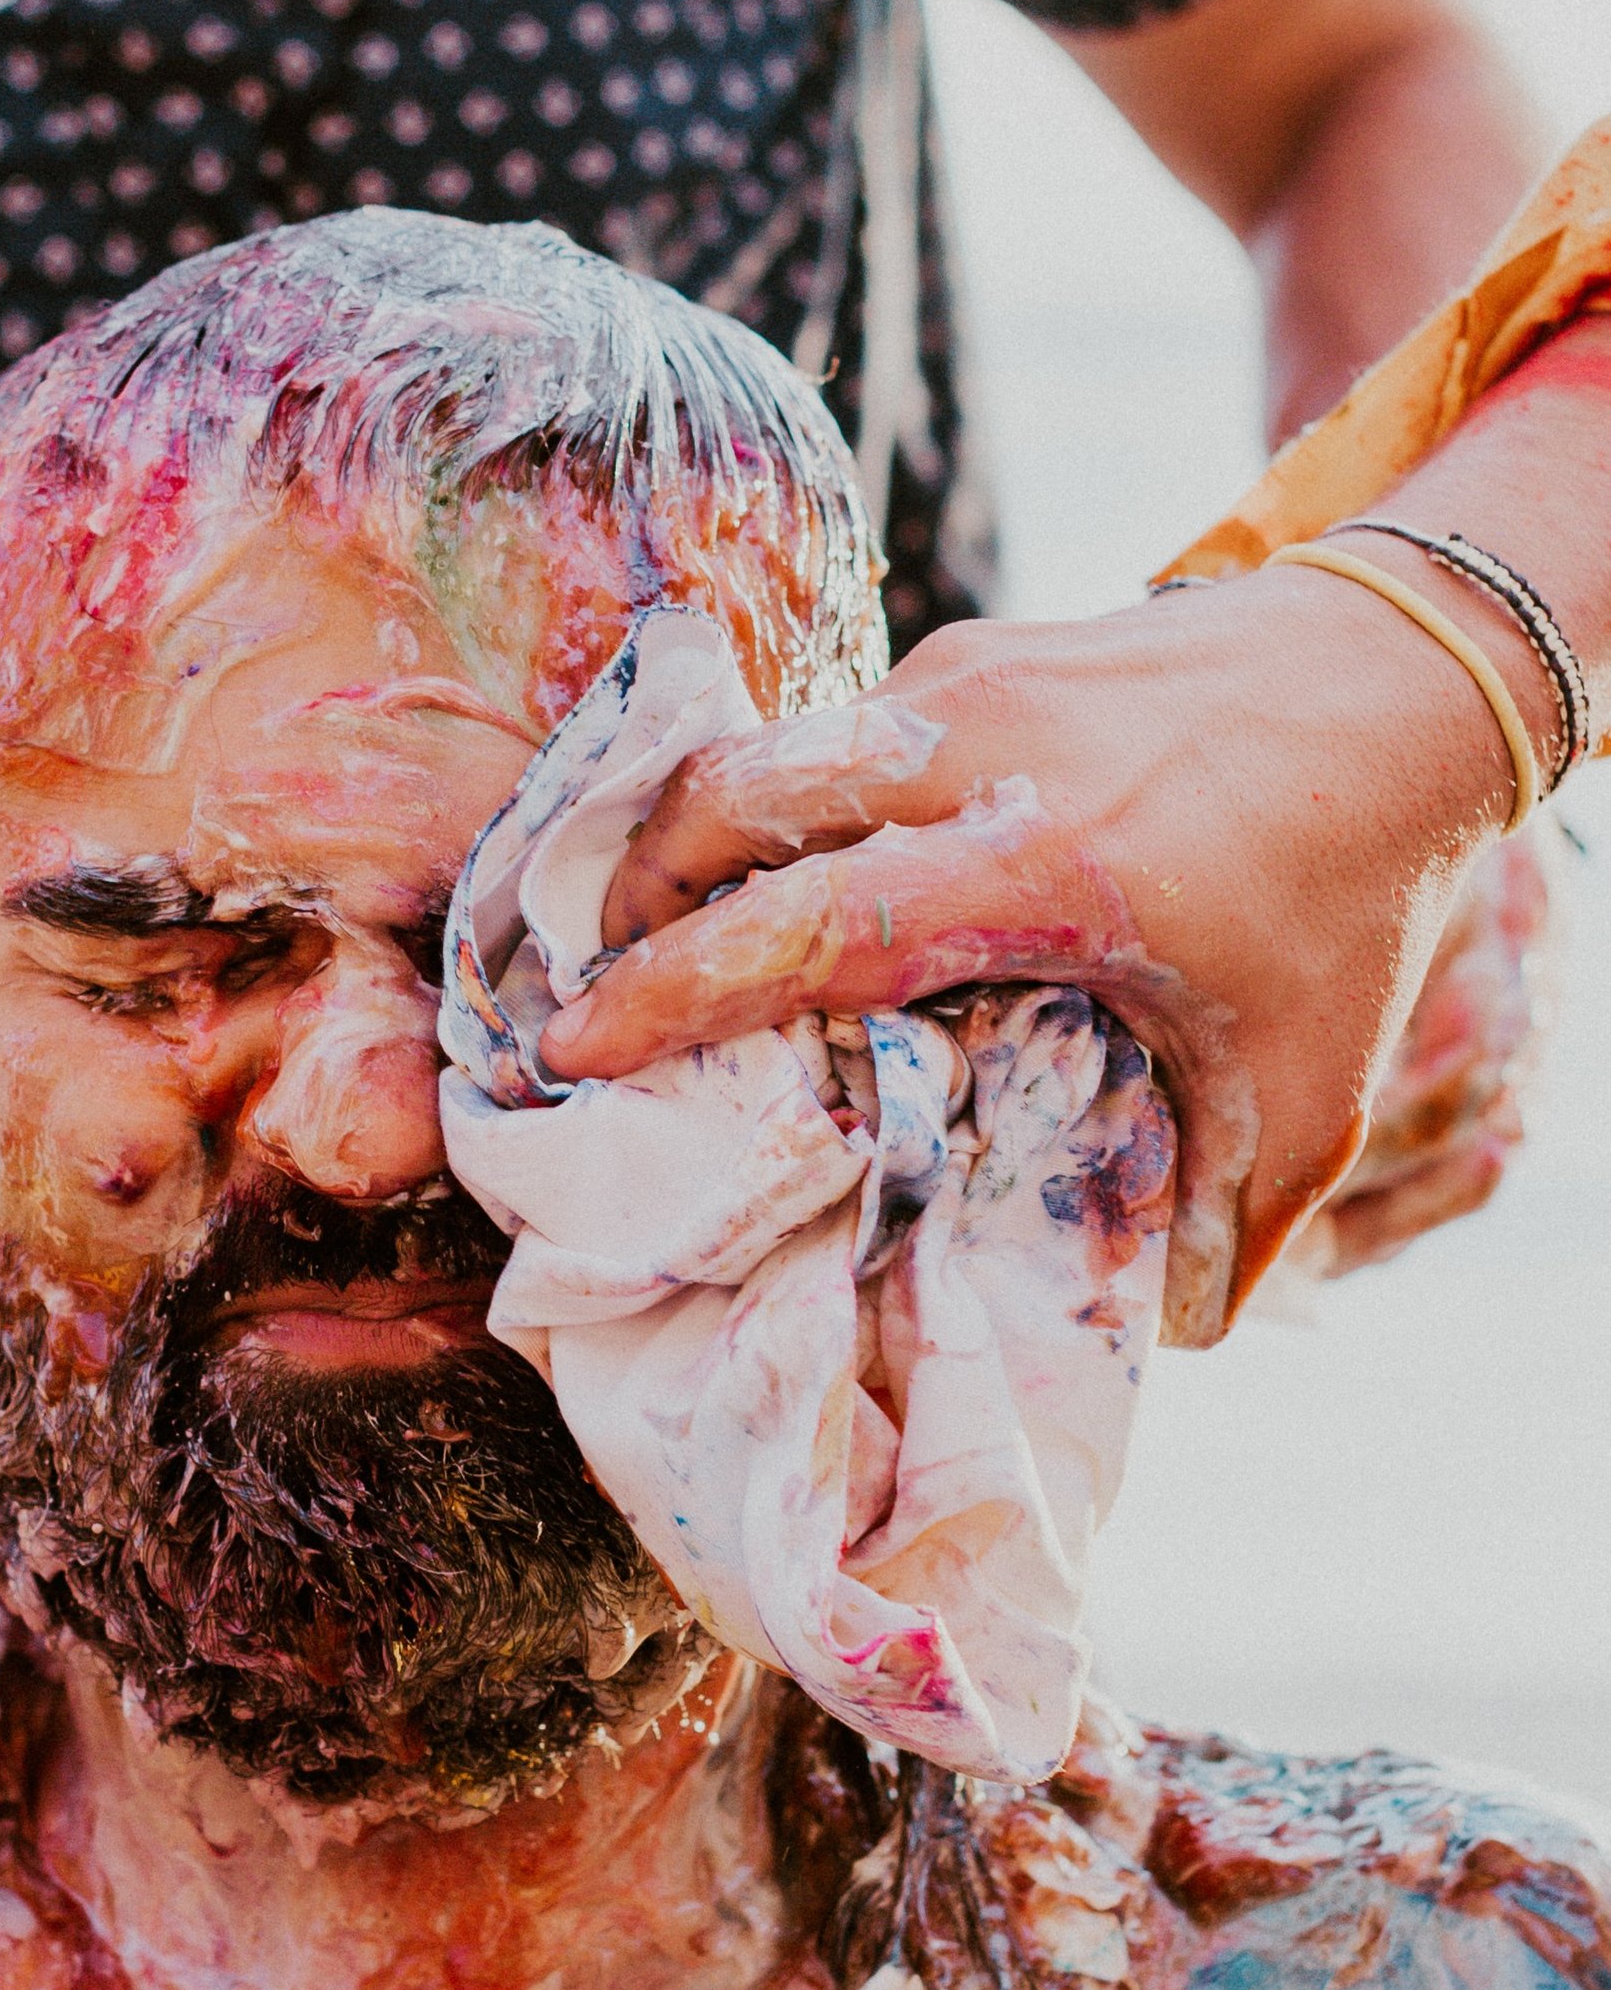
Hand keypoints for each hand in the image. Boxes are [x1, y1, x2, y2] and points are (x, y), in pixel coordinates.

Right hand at [537, 562, 1533, 1341]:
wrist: (1412, 667)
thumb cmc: (1358, 885)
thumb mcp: (1305, 1081)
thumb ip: (1223, 1219)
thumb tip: (1156, 1339)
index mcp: (1045, 867)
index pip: (804, 926)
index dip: (671, 993)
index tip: (576, 1048)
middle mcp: (981, 754)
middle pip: (730, 800)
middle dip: (635, 894)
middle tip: (598, 986)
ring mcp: (969, 680)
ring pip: (765, 751)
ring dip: (694, 840)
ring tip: (664, 933)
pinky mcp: (976, 650)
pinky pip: (835, 730)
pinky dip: (779, 802)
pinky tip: (793, 871)